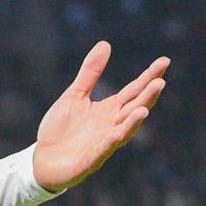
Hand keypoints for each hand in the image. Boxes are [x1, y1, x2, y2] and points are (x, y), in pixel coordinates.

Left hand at [31, 42, 168, 191]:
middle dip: (147, 97)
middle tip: (160, 82)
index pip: (133, 91)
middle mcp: (111, 126)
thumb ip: (90, 74)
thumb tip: (105, 44)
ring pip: (123, 132)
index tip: (164, 61)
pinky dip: (108, 143)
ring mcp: (102, 144)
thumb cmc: (60, 129)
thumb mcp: (74, 96)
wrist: (41, 160)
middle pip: (134, 109)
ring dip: (134, 122)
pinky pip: (101, 152)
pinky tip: (115, 135)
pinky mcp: (89, 161)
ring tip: (144, 109)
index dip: (149, 77)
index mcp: (109, 109)